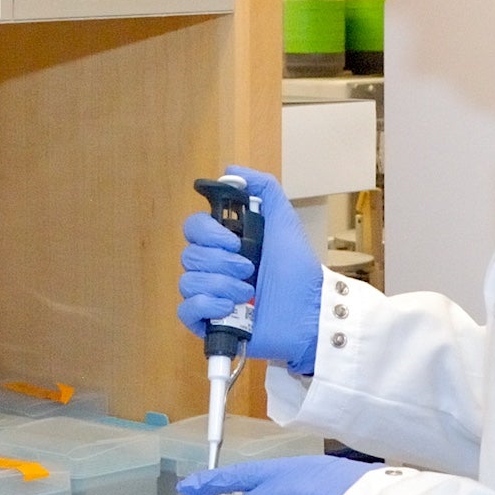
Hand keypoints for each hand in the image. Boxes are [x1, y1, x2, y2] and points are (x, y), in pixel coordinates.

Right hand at [176, 164, 323, 374]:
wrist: (308, 312)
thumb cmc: (297, 268)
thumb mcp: (284, 221)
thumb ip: (264, 189)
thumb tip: (230, 171)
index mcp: (226, 244)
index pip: (193, 228)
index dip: (208, 232)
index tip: (234, 240)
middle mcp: (214, 267)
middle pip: (189, 255)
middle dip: (222, 262)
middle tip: (249, 269)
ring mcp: (210, 296)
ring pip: (188, 282)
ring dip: (220, 285)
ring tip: (248, 293)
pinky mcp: (209, 323)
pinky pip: (186, 310)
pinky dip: (207, 306)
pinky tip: (230, 308)